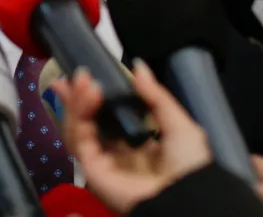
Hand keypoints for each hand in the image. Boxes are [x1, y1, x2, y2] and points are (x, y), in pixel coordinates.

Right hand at [63, 62, 210, 212]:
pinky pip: (79, 140)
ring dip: (77, 102)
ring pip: (78, 129)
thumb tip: (137, 67)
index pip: (107, 118)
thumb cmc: (189, 164)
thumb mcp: (178, 123)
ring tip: (83, 79)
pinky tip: (90, 95)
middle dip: (76, 99)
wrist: (188, 196)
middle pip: (87, 123)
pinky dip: (79, 116)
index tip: (88, 75)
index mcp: (135, 143)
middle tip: (73, 75)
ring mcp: (102, 162)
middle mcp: (115, 153)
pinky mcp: (92, 171)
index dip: (96, 99)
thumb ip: (156, 97)